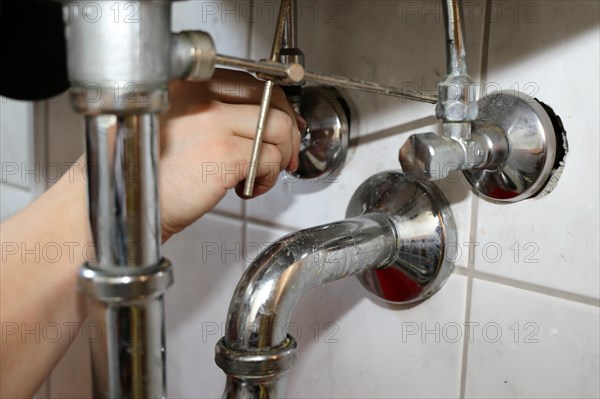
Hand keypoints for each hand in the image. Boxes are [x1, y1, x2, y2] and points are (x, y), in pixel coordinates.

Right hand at [159, 69, 302, 240]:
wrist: (124, 202)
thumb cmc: (148, 172)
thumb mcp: (179, 127)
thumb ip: (218, 115)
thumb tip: (268, 119)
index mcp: (188, 83)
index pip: (251, 83)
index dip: (275, 107)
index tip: (282, 130)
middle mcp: (200, 94)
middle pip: (271, 99)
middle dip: (287, 131)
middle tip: (284, 156)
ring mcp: (212, 121)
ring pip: (278, 127)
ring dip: (279, 156)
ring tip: (259, 176)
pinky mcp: (223, 153)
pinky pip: (270, 158)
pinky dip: (268, 178)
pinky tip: (244, 188)